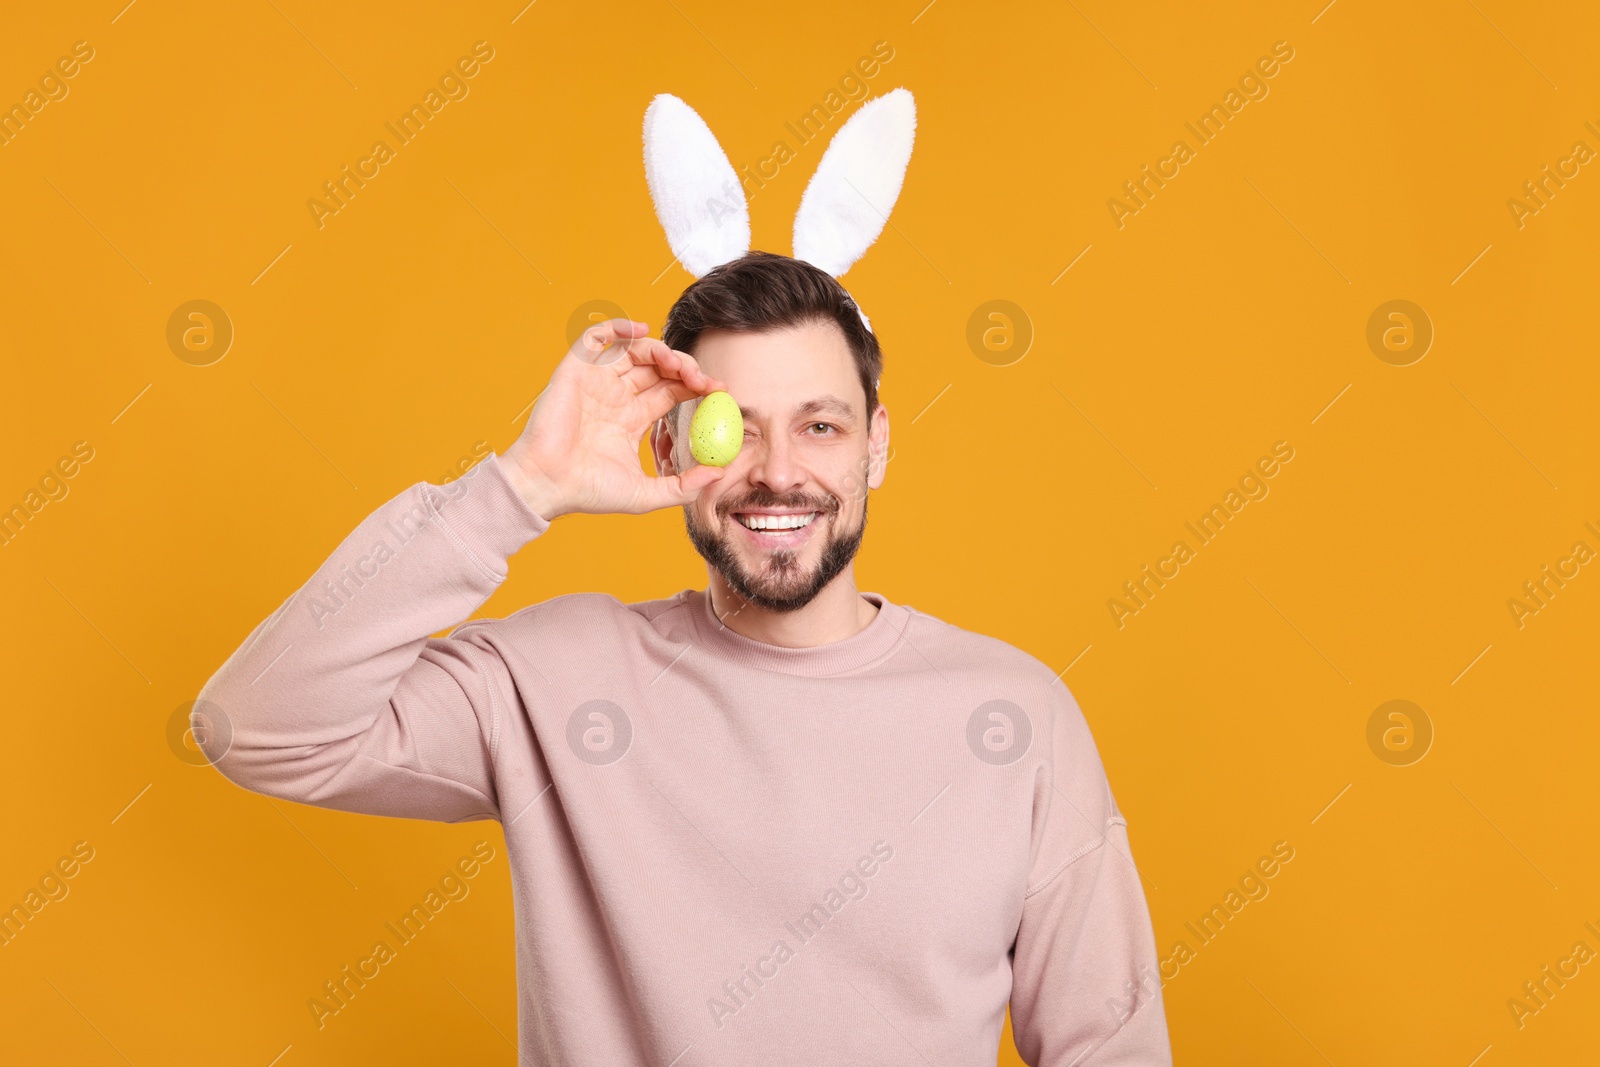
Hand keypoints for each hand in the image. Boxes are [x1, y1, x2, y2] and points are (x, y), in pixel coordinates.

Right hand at [501, 319, 728, 519]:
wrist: (547, 486)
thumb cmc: (589, 492)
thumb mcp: (647, 494)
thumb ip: (684, 486)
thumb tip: (720, 473)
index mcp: (632, 418)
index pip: (671, 390)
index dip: (696, 385)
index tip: (720, 390)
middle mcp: (616, 396)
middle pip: (658, 368)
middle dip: (684, 367)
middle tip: (703, 378)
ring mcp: (596, 381)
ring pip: (635, 350)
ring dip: (661, 350)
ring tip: (678, 364)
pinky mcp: (576, 370)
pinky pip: (597, 337)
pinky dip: (619, 327)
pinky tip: (641, 331)